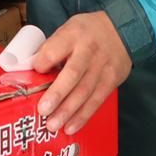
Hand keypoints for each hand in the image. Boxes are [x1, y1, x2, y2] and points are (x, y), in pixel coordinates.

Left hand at [32, 11, 131, 134]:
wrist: (123, 29)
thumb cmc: (87, 32)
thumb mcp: (69, 28)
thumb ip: (53, 47)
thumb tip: (33, 72)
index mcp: (73, 34)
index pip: (54, 50)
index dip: (42, 63)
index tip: (35, 73)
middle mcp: (88, 51)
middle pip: (72, 74)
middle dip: (57, 94)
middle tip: (43, 110)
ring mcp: (102, 67)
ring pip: (85, 92)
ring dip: (68, 111)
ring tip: (53, 125)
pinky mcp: (112, 80)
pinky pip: (96, 101)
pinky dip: (83, 116)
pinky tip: (71, 127)